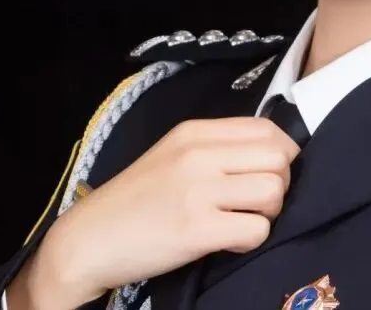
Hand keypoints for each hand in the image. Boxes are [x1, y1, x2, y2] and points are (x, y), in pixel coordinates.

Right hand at [24, 116, 298, 308]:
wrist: (88, 240)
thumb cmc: (137, 198)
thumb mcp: (174, 154)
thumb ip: (217, 146)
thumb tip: (272, 152)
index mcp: (195, 132)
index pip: (267, 128)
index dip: (281, 152)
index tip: (269, 172)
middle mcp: (199, 155)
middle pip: (279, 157)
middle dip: (282, 182)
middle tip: (260, 202)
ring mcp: (198, 192)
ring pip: (273, 192)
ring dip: (270, 212)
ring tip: (246, 220)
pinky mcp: (196, 231)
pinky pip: (256, 230)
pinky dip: (252, 240)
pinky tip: (231, 241)